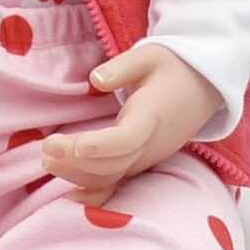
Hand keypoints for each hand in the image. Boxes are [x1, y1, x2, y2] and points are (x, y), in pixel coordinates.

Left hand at [42, 45, 222, 208]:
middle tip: (46, 147)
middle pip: (113, 163)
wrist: (204, 88)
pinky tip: (70, 194)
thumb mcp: (149, 55)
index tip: (76, 144)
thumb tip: (95, 79)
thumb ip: (122, 67)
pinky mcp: (141, 162)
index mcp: (152, 115)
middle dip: (76, 160)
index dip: (102, 145)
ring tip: (48, 160)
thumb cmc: (172, 68)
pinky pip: (117, 183)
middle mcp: (151, 144)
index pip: (128, 138)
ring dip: (78, 173)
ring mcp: (147, 157)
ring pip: (112, 176)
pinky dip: (94, 191)